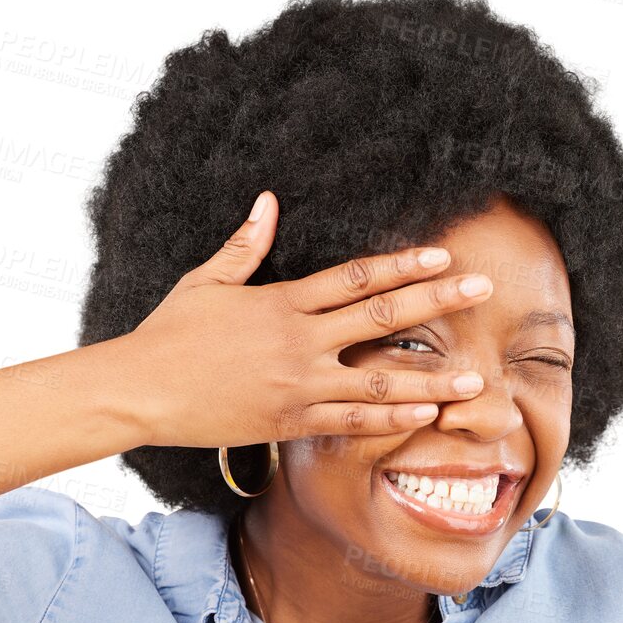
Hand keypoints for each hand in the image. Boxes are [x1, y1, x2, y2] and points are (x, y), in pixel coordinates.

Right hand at [121, 189, 491, 448]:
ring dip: (432, 380)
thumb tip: (268, 200)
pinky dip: (391, 421)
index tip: (443, 256)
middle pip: (382, 317)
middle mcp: (300, 342)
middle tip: (484, 289)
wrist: (139, 391)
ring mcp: (298, 386)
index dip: (404, 265)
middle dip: (437, 302)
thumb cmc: (169, 334)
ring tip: (475, 380)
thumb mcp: (205, 281)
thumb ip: (245, 245)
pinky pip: (351, 422)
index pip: (357, 278)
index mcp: (283, 302)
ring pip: (379, 382)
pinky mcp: (290, 422)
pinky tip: (426, 417)